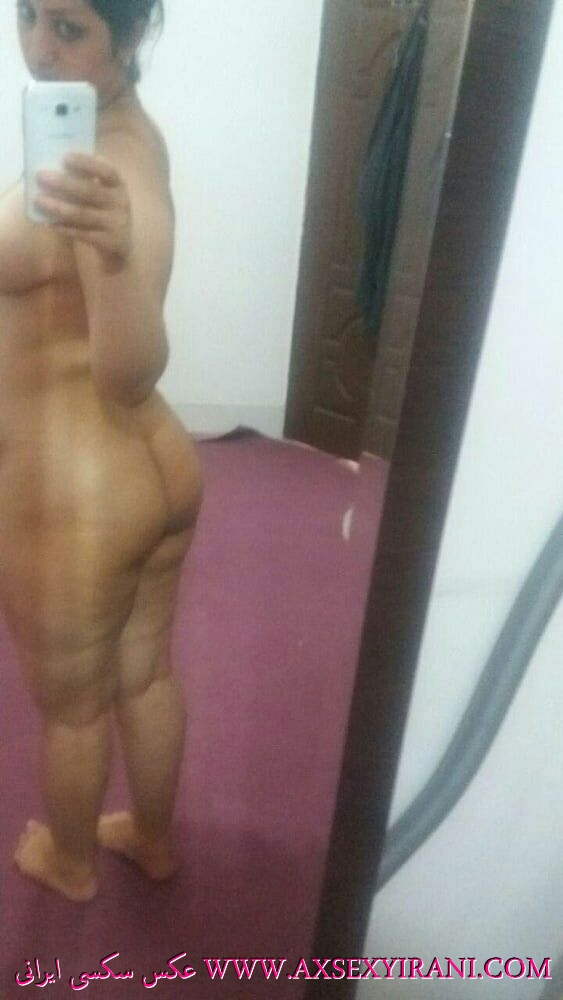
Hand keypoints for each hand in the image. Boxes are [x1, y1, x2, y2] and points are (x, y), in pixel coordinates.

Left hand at [36, 153, 131, 267]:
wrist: (123, 243)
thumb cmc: (106, 210)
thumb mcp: (106, 192)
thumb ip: (89, 180)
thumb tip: (57, 168)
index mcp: (118, 186)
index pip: (106, 171)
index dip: (87, 164)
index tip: (65, 158)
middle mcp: (119, 203)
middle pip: (90, 191)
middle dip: (64, 183)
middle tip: (41, 176)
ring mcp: (115, 224)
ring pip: (83, 214)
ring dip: (59, 207)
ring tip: (39, 200)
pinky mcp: (108, 242)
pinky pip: (82, 234)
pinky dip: (65, 228)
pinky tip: (50, 223)